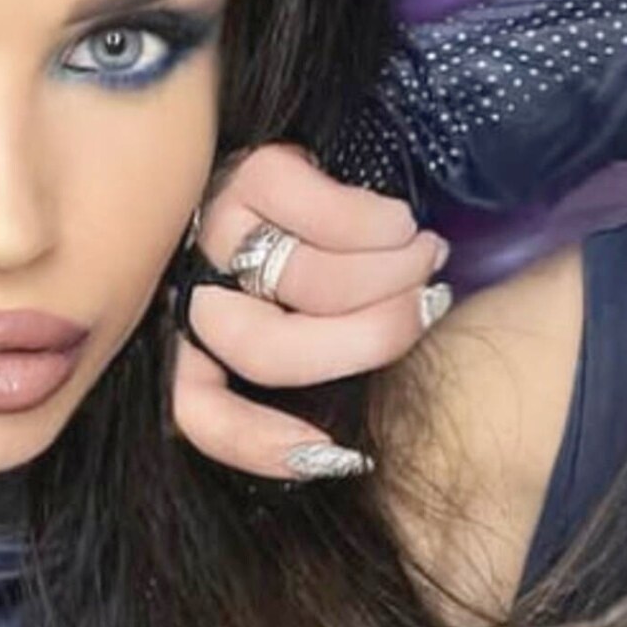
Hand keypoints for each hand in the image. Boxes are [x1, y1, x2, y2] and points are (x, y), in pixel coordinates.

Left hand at [170, 142, 450, 478]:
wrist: (343, 175)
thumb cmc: (342, 272)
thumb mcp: (333, 337)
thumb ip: (330, 377)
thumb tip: (354, 450)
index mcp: (206, 345)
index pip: (199, 412)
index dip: (258, 444)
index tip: (338, 454)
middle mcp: (199, 288)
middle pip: (268, 350)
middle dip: (367, 340)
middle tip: (428, 312)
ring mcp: (217, 229)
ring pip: (303, 284)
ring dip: (389, 276)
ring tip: (427, 260)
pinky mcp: (252, 172)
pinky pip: (315, 212)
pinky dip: (374, 225)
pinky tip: (400, 224)